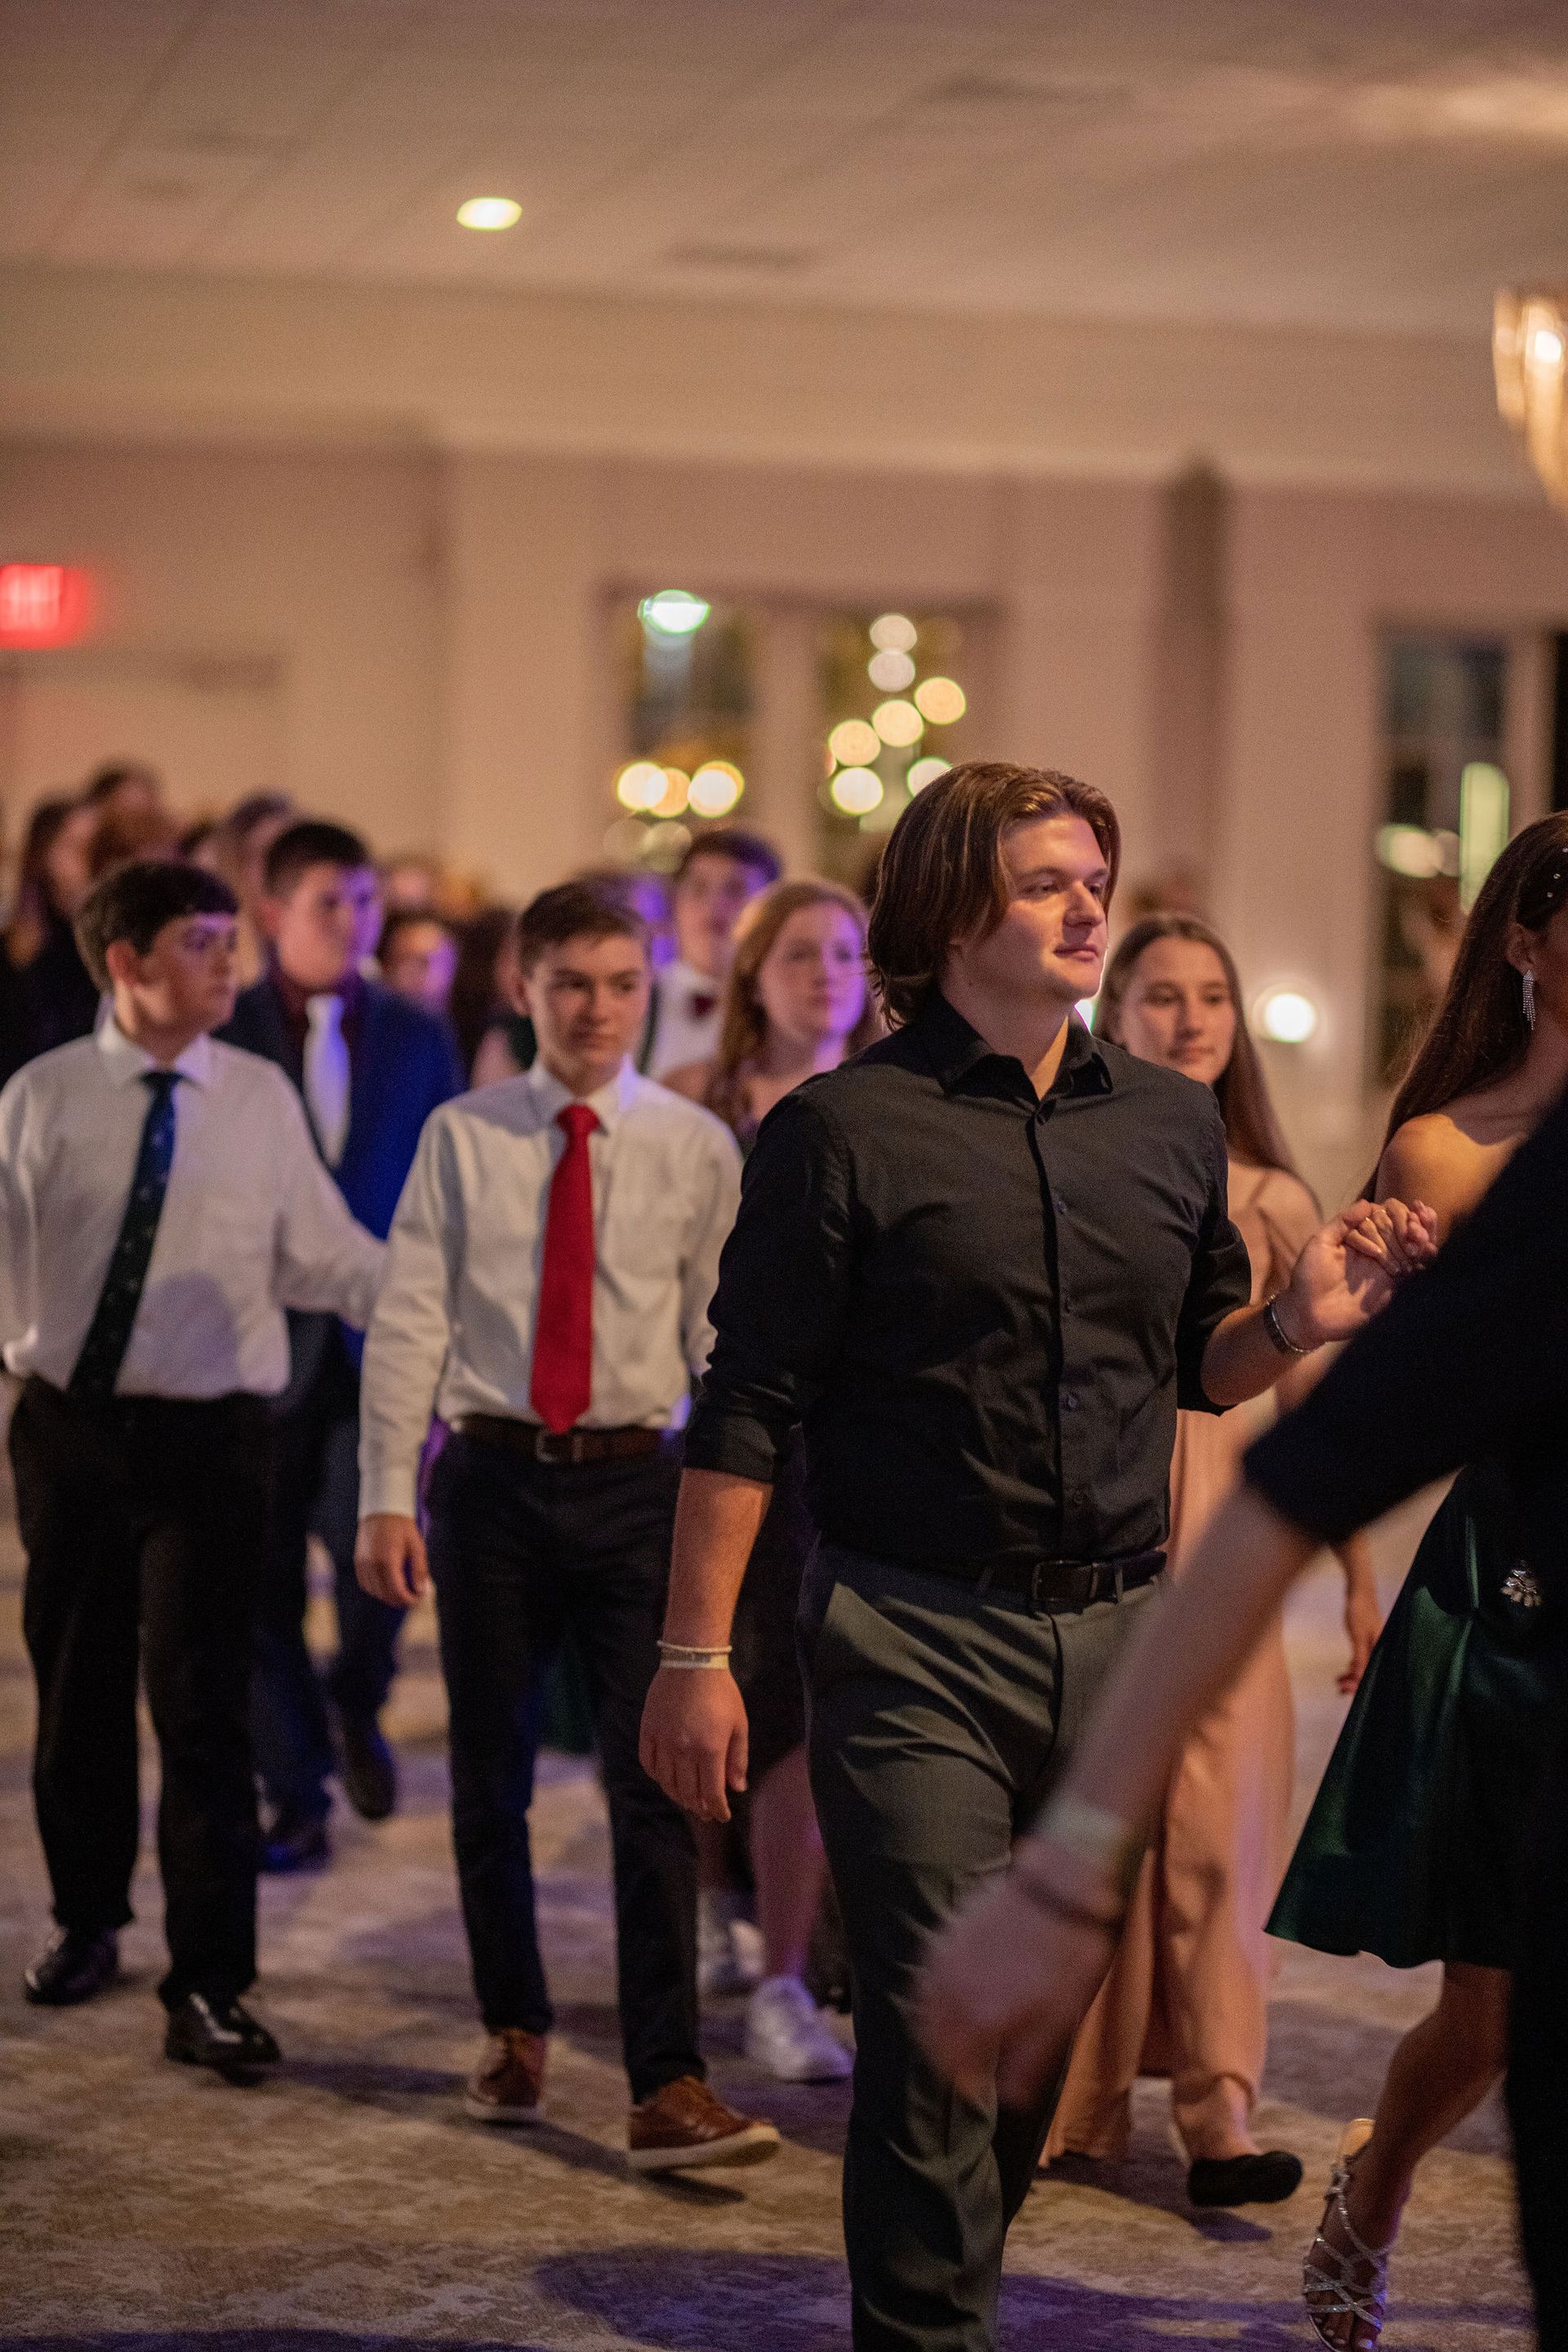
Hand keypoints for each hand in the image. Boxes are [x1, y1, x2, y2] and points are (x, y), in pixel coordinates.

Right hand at [355, 1512, 429, 1606]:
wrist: (382, 1511)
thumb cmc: (402, 1528)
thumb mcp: (417, 1546)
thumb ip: (420, 1570)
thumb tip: (422, 1590)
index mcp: (388, 1561)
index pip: (397, 1591)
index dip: (408, 1600)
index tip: (417, 1599)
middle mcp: (372, 1564)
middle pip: (385, 1594)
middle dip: (399, 1600)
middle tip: (411, 1597)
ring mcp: (362, 1564)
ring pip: (373, 1591)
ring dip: (387, 1596)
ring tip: (400, 1592)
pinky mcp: (358, 1562)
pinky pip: (365, 1584)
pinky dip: (375, 1589)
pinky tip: (386, 1586)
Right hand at [639, 1665, 748, 1821]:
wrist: (692, 1662)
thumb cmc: (721, 1692)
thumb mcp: (739, 1724)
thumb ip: (738, 1759)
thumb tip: (738, 1788)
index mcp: (710, 1750)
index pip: (712, 1793)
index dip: (718, 1809)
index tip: (722, 1816)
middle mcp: (684, 1750)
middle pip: (688, 1792)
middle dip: (699, 1807)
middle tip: (705, 1813)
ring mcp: (664, 1741)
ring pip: (667, 1782)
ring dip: (678, 1796)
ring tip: (687, 1799)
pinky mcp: (648, 1730)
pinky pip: (649, 1764)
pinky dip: (657, 1777)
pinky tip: (666, 1778)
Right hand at [917, 1865, 1109, 2110]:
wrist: (1059, 1888)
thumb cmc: (1067, 1956)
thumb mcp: (1059, 2018)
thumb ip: (1029, 2062)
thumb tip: (1013, 2099)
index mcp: (983, 2018)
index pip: (955, 2066)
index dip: (964, 2084)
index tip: (976, 2089)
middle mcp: (955, 1993)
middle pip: (930, 2040)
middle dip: (942, 2060)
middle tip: (962, 2069)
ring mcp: (946, 1961)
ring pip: (919, 2009)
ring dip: (929, 2030)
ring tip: (950, 2039)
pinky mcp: (946, 1935)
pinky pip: (923, 1978)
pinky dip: (926, 1998)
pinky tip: (945, 2000)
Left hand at [1281, 1196, 1437, 1344]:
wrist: (1310, 1314)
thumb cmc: (1310, 1277)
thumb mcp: (1321, 1243)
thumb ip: (1343, 1222)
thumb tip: (1368, 1203)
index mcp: (1360, 1235)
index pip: (1387, 1215)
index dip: (1398, 1213)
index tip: (1400, 1214)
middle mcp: (1377, 1249)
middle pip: (1404, 1229)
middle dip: (1411, 1225)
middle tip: (1412, 1230)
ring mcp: (1388, 1268)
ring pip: (1415, 1247)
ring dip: (1423, 1237)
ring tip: (1419, 1236)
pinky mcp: (1396, 1287)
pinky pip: (1418, 1270)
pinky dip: (1427, 1257)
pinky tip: (1429, 1248)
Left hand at [1340, 1580, 1382, 1693]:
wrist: (1360, 1591)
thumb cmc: (1361, 1610)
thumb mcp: (1358, 1635)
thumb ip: (1359, 1657)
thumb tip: (1358, 1677)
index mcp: (1382, 1649)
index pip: (1372, 1673)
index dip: (1359, 1685)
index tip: (1345, 1690)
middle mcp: (1381, 1649)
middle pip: (1370, 1673)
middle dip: (1355, 1683)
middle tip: (1340, 1689)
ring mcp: (1375, 1646)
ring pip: (1365, 1667)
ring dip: (1353, 1676)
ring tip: (1339, 1682)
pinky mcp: (1369, 1642)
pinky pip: (1363, 1659)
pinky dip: (1354, 1666)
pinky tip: (1346, 1671)